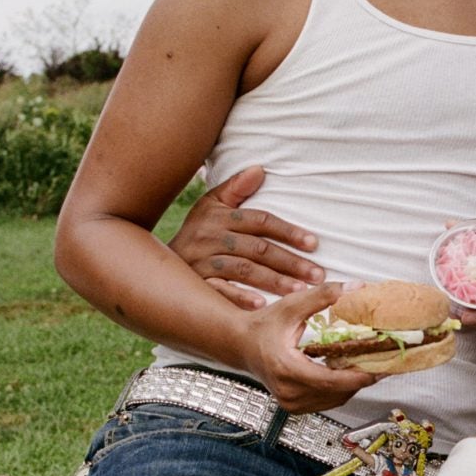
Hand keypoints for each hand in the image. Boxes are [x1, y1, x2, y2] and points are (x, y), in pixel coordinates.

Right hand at [169, 165, 324, 308]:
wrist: (157, 261)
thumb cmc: (196, 232)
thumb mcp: (210, 205)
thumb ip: (235, 188)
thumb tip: (260, 169)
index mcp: (219, 217)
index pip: (260, 221)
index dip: (288, 231)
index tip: (314, 244)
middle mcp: (211, 238)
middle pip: (257, 248)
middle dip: (289, 262)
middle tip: (318, 274)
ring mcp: (202, 262)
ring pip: (244, 270)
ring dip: (273, 281)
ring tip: (301, 291)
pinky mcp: (196, 284)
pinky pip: (219, 291)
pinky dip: (239, 297)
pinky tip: (262, 306)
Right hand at [236, 284, 377, 414]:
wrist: (242, 344)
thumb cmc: (263, 326)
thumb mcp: (292, 306)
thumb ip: (324, 296)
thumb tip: (354, 289)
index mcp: (287, 369)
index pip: (331, 382)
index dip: (358, 377)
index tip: (379, 369)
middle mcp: (288, 391)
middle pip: (337, 392)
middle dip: (361, 378)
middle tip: (382, 362)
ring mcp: (291, 402)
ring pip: (335, 399)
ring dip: (353, 384)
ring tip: (368, 365)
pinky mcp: (294, 405)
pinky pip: (326, 401)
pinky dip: (341, 388)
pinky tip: (348, 372)